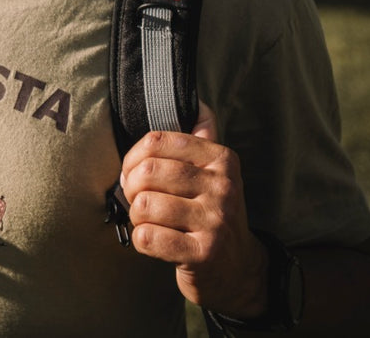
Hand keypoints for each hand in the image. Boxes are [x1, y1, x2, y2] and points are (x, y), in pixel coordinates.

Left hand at [119, 101, 268, 316]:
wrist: (239, 269)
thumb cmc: (211, 213)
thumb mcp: (212, 172)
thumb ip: (198, 137)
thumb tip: (195, 100)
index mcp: (222, 159)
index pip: (157, 141)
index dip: (133, 157)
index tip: (134, 173)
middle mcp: (223, 187)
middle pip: (147, 173)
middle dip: (131, 188)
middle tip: (138, 200)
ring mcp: (216, 221)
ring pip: (144, 206)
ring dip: (137, 217)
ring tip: (151, 222)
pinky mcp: (204, 254)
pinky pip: (147, 238)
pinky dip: (141, 240)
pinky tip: (155, 242)